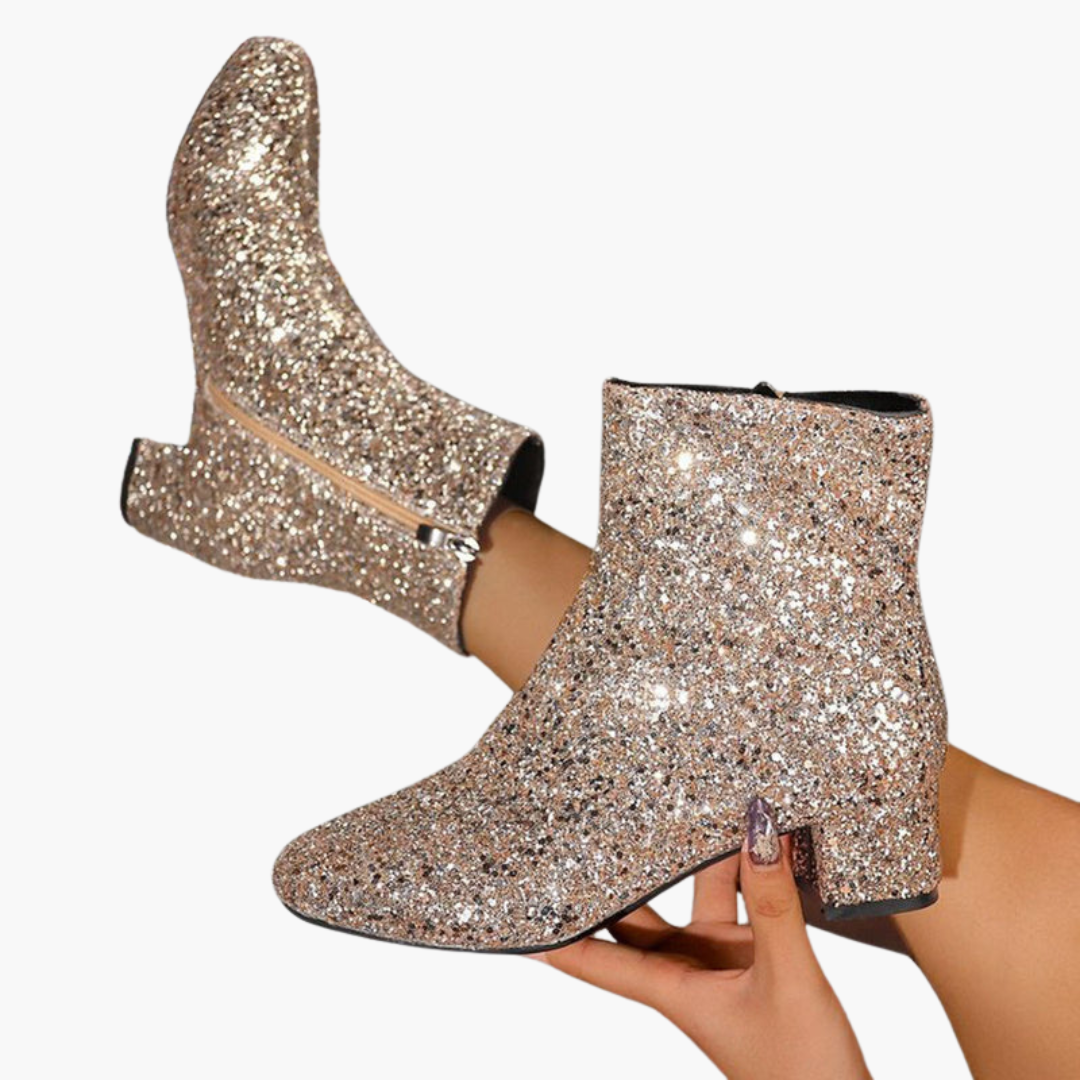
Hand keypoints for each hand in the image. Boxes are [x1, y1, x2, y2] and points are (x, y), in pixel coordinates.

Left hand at [527, 799, 871, 1079]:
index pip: (591, 957)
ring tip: (686, 800)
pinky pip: (743, 901)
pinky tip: (758, 836)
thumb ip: (772, 904)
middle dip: (624, 866)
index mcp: (670, 987)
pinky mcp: (757, 956)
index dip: (552, 933)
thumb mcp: (786, 977)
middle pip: (639, 908)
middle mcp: (687, 968)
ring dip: (698, 855)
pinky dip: (749, 870)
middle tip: (600, 813)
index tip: (514, 903)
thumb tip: (758, 830)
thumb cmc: (803, 1070)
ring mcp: (721, 960)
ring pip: (695, 893)